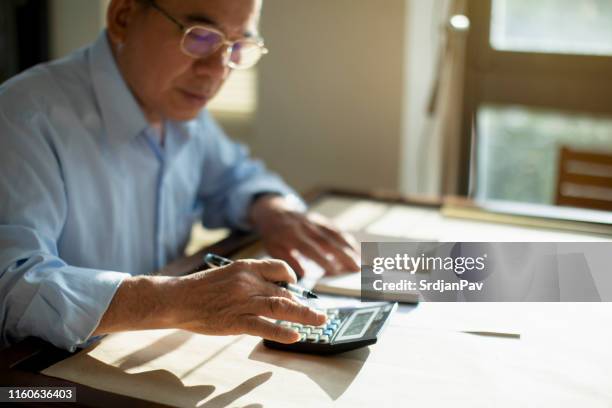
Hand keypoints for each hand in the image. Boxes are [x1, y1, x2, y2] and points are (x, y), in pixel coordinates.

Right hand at [169, 259, 325, 342]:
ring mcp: (243, 302)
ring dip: (305, 315)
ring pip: (281, 307)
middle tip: (319, 312)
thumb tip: (272, 290)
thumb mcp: (228, 274)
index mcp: (246, 267)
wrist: (177, 298)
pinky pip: (264, 327)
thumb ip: (249, 280)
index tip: (296, 286)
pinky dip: (282, 332)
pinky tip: (295, 336)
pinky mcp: (236, 321)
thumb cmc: (201, 289)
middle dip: (304, 303)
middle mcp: (248, 282)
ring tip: (320, 321)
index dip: (292, 277)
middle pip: (285, 291)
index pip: (279, 268)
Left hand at [249, 195, 359, 276]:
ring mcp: (315, 222)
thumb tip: (304, 275)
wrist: (274, 211)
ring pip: (335, 234)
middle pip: (327, 241)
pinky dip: (347, 240)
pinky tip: (356, 250)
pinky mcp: (321, 220)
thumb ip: (289, 260)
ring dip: (349, 248)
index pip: (310, 248)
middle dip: (343, 255)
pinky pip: (336, 229)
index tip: (335, 271)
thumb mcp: (274, 248)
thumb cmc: (274, 234)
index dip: (322, 260)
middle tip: (356, 268)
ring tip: (360, 261)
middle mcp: (306, 227)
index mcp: (292, 235)